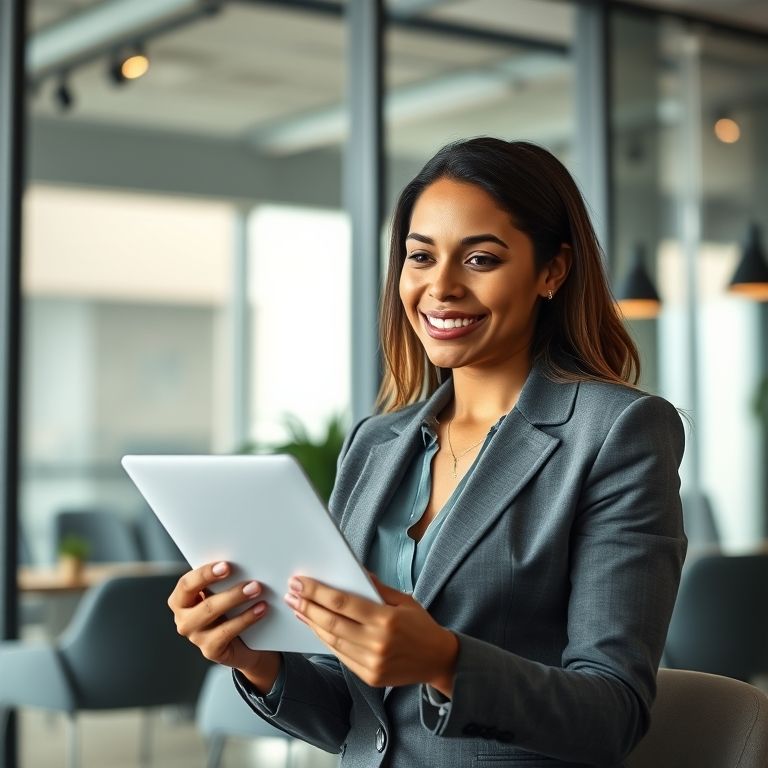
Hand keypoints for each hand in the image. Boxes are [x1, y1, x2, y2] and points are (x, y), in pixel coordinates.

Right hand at [167, 562, 280, 691]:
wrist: (243, 641)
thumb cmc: (230, 607)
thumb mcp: (222, 591)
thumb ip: (223, 578)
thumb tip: (241, 559)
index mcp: (181, 599)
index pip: (186, 584)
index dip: (205, 574)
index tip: (227, 566)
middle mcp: (183, 619)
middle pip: (204, 604)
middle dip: (230, 592)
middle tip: (253, 582)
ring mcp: (195, 637)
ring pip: (214, 617)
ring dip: (238, 601)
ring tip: (258, 591)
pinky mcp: (210, 650)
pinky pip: (227, 633)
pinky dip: (246, 619)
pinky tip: (261, 609)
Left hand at [285, 573, 457, 695]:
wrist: (439, 660)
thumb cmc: (421, 625)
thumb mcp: (404, 600)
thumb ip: (377, 587)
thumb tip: (353, 570)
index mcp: (386, 619)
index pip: (343, 602)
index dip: (317, 592)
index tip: (300, 582)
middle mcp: (377, 643)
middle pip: (331, 622)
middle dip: (307, 606)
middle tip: (291, 594)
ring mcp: (372, 662)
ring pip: (332, 640)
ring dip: (311, 623)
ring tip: (298, 609)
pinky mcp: (369, 677)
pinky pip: (341, 655)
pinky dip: (325, 640)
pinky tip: (316, 627)